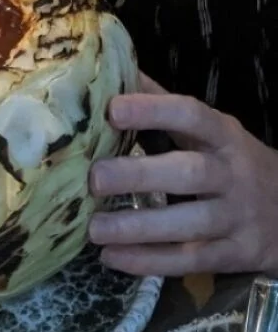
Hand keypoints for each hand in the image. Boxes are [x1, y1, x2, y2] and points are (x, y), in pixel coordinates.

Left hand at [88, 74, 277, 276]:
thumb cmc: (232, 162)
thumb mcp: (209, 129)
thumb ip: (162, 102)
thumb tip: (114, 69)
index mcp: (223, 136)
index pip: (191, 116)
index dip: (153, 111)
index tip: (112, 110)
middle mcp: (233, 174)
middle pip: (189, 173)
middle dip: (140, 176)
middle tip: (94, 179)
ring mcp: (238, 218)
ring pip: (188, 225)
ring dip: (138, 228)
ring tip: (93, 229)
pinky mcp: (236, 255)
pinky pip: (190, 261)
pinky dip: (149, 262)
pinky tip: (111, 258)